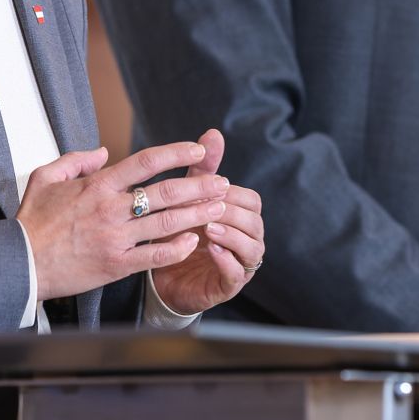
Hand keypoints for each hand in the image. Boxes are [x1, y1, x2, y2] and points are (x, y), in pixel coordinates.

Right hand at [16, 140, 229, 300]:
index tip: (198, 152)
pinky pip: (154, 256)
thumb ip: (75, 160)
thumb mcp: (46, 178)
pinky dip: (177, 248)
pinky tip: (195, 241)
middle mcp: (110, 209)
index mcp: (97, 185)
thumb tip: (102, 151)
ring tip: (220, 207)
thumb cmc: (32, 222)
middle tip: (222, 182)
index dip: (176, 154)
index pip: (146, 162)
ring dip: (198, 214)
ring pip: (166, 223)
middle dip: (199, 186)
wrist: (20, 264)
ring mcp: (115, 238)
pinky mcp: (116, 265)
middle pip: (165, 192)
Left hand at [150, 129, 265, 315]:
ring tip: (208, 228)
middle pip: (255, 221)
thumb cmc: (182, 232)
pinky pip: (238, 274)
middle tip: (205, 207)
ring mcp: (241, 264)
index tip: (206, 189)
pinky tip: (210, 249)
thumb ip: (204, 169)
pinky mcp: (228, 286)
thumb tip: (213, 133)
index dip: (231, 193)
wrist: (163, 275)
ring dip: (231, 235)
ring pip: (252, 248)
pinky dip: (226, 260)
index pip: (251, 199)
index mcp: (242, 218)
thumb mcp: (189, 197)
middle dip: (231, 212)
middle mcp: (248, 240)